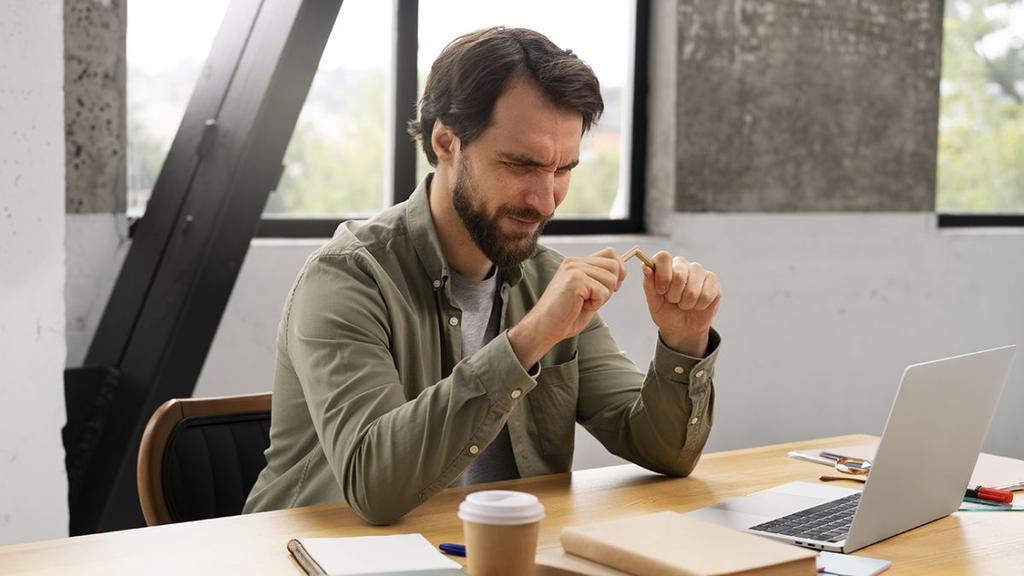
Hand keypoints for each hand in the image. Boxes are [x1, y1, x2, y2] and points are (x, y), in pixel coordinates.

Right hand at [509, 248, 625, 367]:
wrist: (544, 327)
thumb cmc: (565, 315)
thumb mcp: (587, 293)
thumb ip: (600, 280)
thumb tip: (622, 271)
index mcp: (576, 263)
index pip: (610, 254)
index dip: (619, 270)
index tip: (613, 287)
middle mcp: (574, 262)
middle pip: (614, 265)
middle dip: (610, 286)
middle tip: (592, 299)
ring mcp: (574, 269)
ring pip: (611, 279)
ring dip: (602, 297)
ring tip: (583, 303)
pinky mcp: (575, 280)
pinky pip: (602, 291)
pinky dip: (596, 304)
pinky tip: (579, 306)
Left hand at [642, 251, 720, 356]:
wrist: (683, 328)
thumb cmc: (666, 312)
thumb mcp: (654, 302)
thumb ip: (649, 285)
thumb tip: (645, 266)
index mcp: (665, 266)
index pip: (663, 257)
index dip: (662, 275)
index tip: (661, 290)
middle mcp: (682, 265)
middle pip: (679, 273)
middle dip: (674, 294)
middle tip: (673, 301)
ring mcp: (699, 271)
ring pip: (693, 287)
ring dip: (687, 302)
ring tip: (684, 304)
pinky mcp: (712, 280)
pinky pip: (707, 294)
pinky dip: (700, 305)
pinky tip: (697, 305)